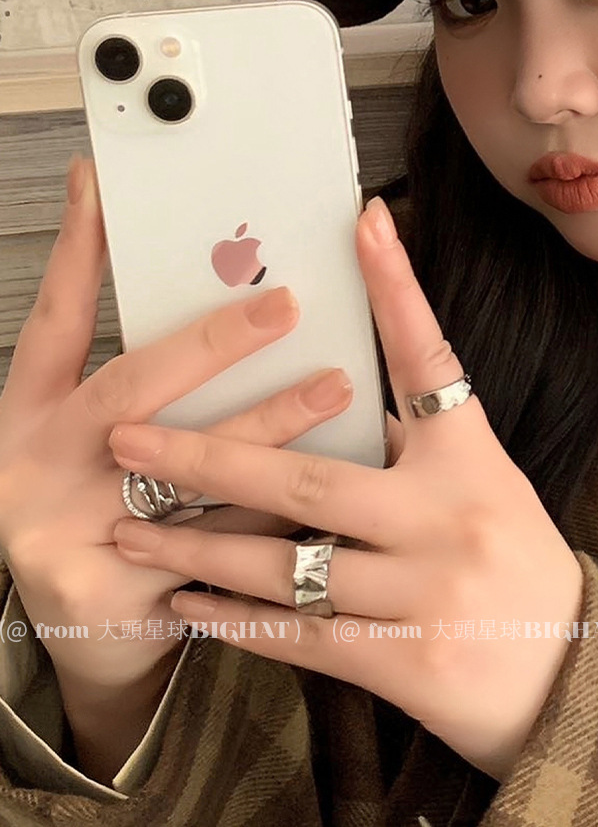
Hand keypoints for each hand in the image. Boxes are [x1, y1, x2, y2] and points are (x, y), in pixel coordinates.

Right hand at [0, 156, 358, 697]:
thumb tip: (204, 267)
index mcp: (29, 416)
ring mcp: (71, 530)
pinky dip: (280, 510)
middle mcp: (38, 465)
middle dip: (211, 344)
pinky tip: (336, 483)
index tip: (107, 188)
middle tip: (283, 305)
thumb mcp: (91, 438)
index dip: (78, 253)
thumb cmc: (97, 512)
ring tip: (338, 387)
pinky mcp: (118, 590)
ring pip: (188, 469)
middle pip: (129, 388)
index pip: (53, 320)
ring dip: (269, 426)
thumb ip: (139, 377)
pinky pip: (221, 542)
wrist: (86, 637)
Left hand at [107, 197, 584, 783]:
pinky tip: (185, 608)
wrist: (567, 682)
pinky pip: (299, 636)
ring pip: (287, 567)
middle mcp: (449, 519)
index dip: (399, 290)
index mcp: (474, 462)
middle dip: (208, 461)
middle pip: (310, 481)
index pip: (432, 362)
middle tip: (131, 438)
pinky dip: (235, 623)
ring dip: (198, 552)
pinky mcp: (403, 662)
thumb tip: (330, 393)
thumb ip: (417, 448)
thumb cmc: (518, 570)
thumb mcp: (487, 489)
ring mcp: (426, 594)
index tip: (364, 220)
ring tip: (128, 533)